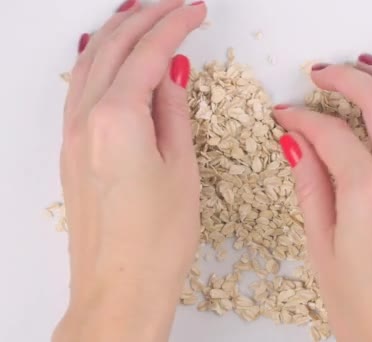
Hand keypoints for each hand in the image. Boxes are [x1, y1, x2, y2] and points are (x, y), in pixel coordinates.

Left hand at [53, 1, 205, 340]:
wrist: (119, 286)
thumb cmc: (156, 239)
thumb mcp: (181, 167)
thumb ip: (173, 111)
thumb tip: (173, 72)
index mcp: (118, 119)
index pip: (149, 53)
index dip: (176, 24)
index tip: (196, 9)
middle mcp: (86, 119)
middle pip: (114, 47)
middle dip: (146, 17)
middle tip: (176, 4)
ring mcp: (72, 133)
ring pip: (91, 62)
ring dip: (119, 32)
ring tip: (144, 13)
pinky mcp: (71, 148)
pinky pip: (81, 86)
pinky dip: (99, 60)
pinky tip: (110, 54)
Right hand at [275, 55, 371, 341]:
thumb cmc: (371, 317)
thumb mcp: (324, 252)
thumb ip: (312, 188)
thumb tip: (297, 145)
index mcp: (369, 197)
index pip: (330, 135)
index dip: (302, 118)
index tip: (287, 115)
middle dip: (346, 79)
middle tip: (323, 74)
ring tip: (369, 67)